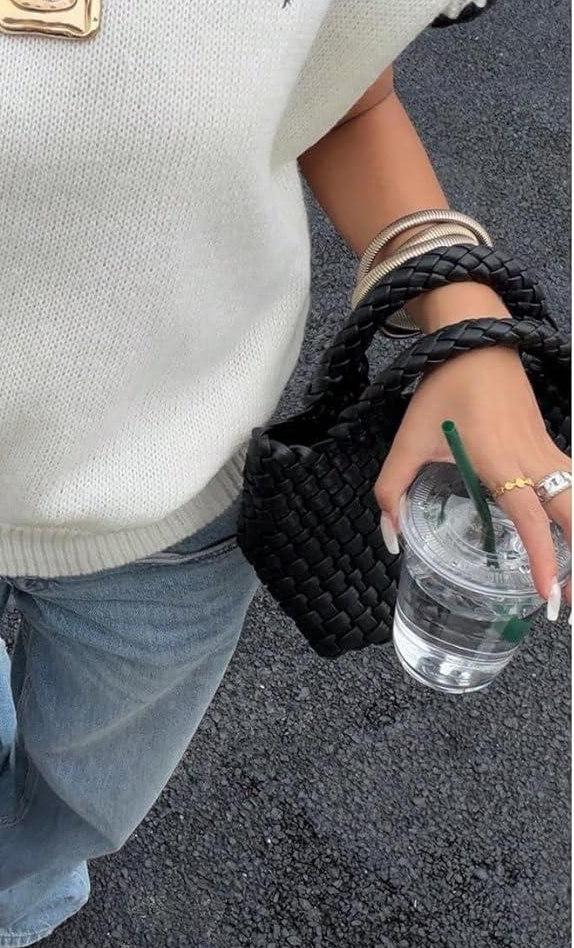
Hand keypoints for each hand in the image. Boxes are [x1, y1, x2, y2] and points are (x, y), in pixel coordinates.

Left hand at [374, 344, 572, 617]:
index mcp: (500, 461)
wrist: (475, 341)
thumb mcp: (407, 439)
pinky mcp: (549, 446)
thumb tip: (391, 537)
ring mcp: (547, 452)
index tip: (549, 594)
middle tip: (568, 606)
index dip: (544, 559)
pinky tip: (570, 537)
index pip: (530, 519)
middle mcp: (533, 460)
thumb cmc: (443, 389)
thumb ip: (391, 489)